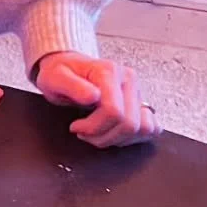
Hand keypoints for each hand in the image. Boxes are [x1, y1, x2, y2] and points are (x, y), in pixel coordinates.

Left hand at [34, 50, 160, 147]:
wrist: (67, 67)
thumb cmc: (60, 73)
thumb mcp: (55, 77)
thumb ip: (72, 86)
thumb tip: (93, 96)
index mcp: (109, 72)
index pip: (114, 111)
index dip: (94, 127)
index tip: (76, 128)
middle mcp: (128, 80)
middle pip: (129, 123)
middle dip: (103, 136)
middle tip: (83, 133)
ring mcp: (136, 91)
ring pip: (142, 128)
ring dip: (118, 139)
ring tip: (98, 133)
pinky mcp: (140, 103)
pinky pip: (151, 127)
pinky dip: (134, 137)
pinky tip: (113, 132)